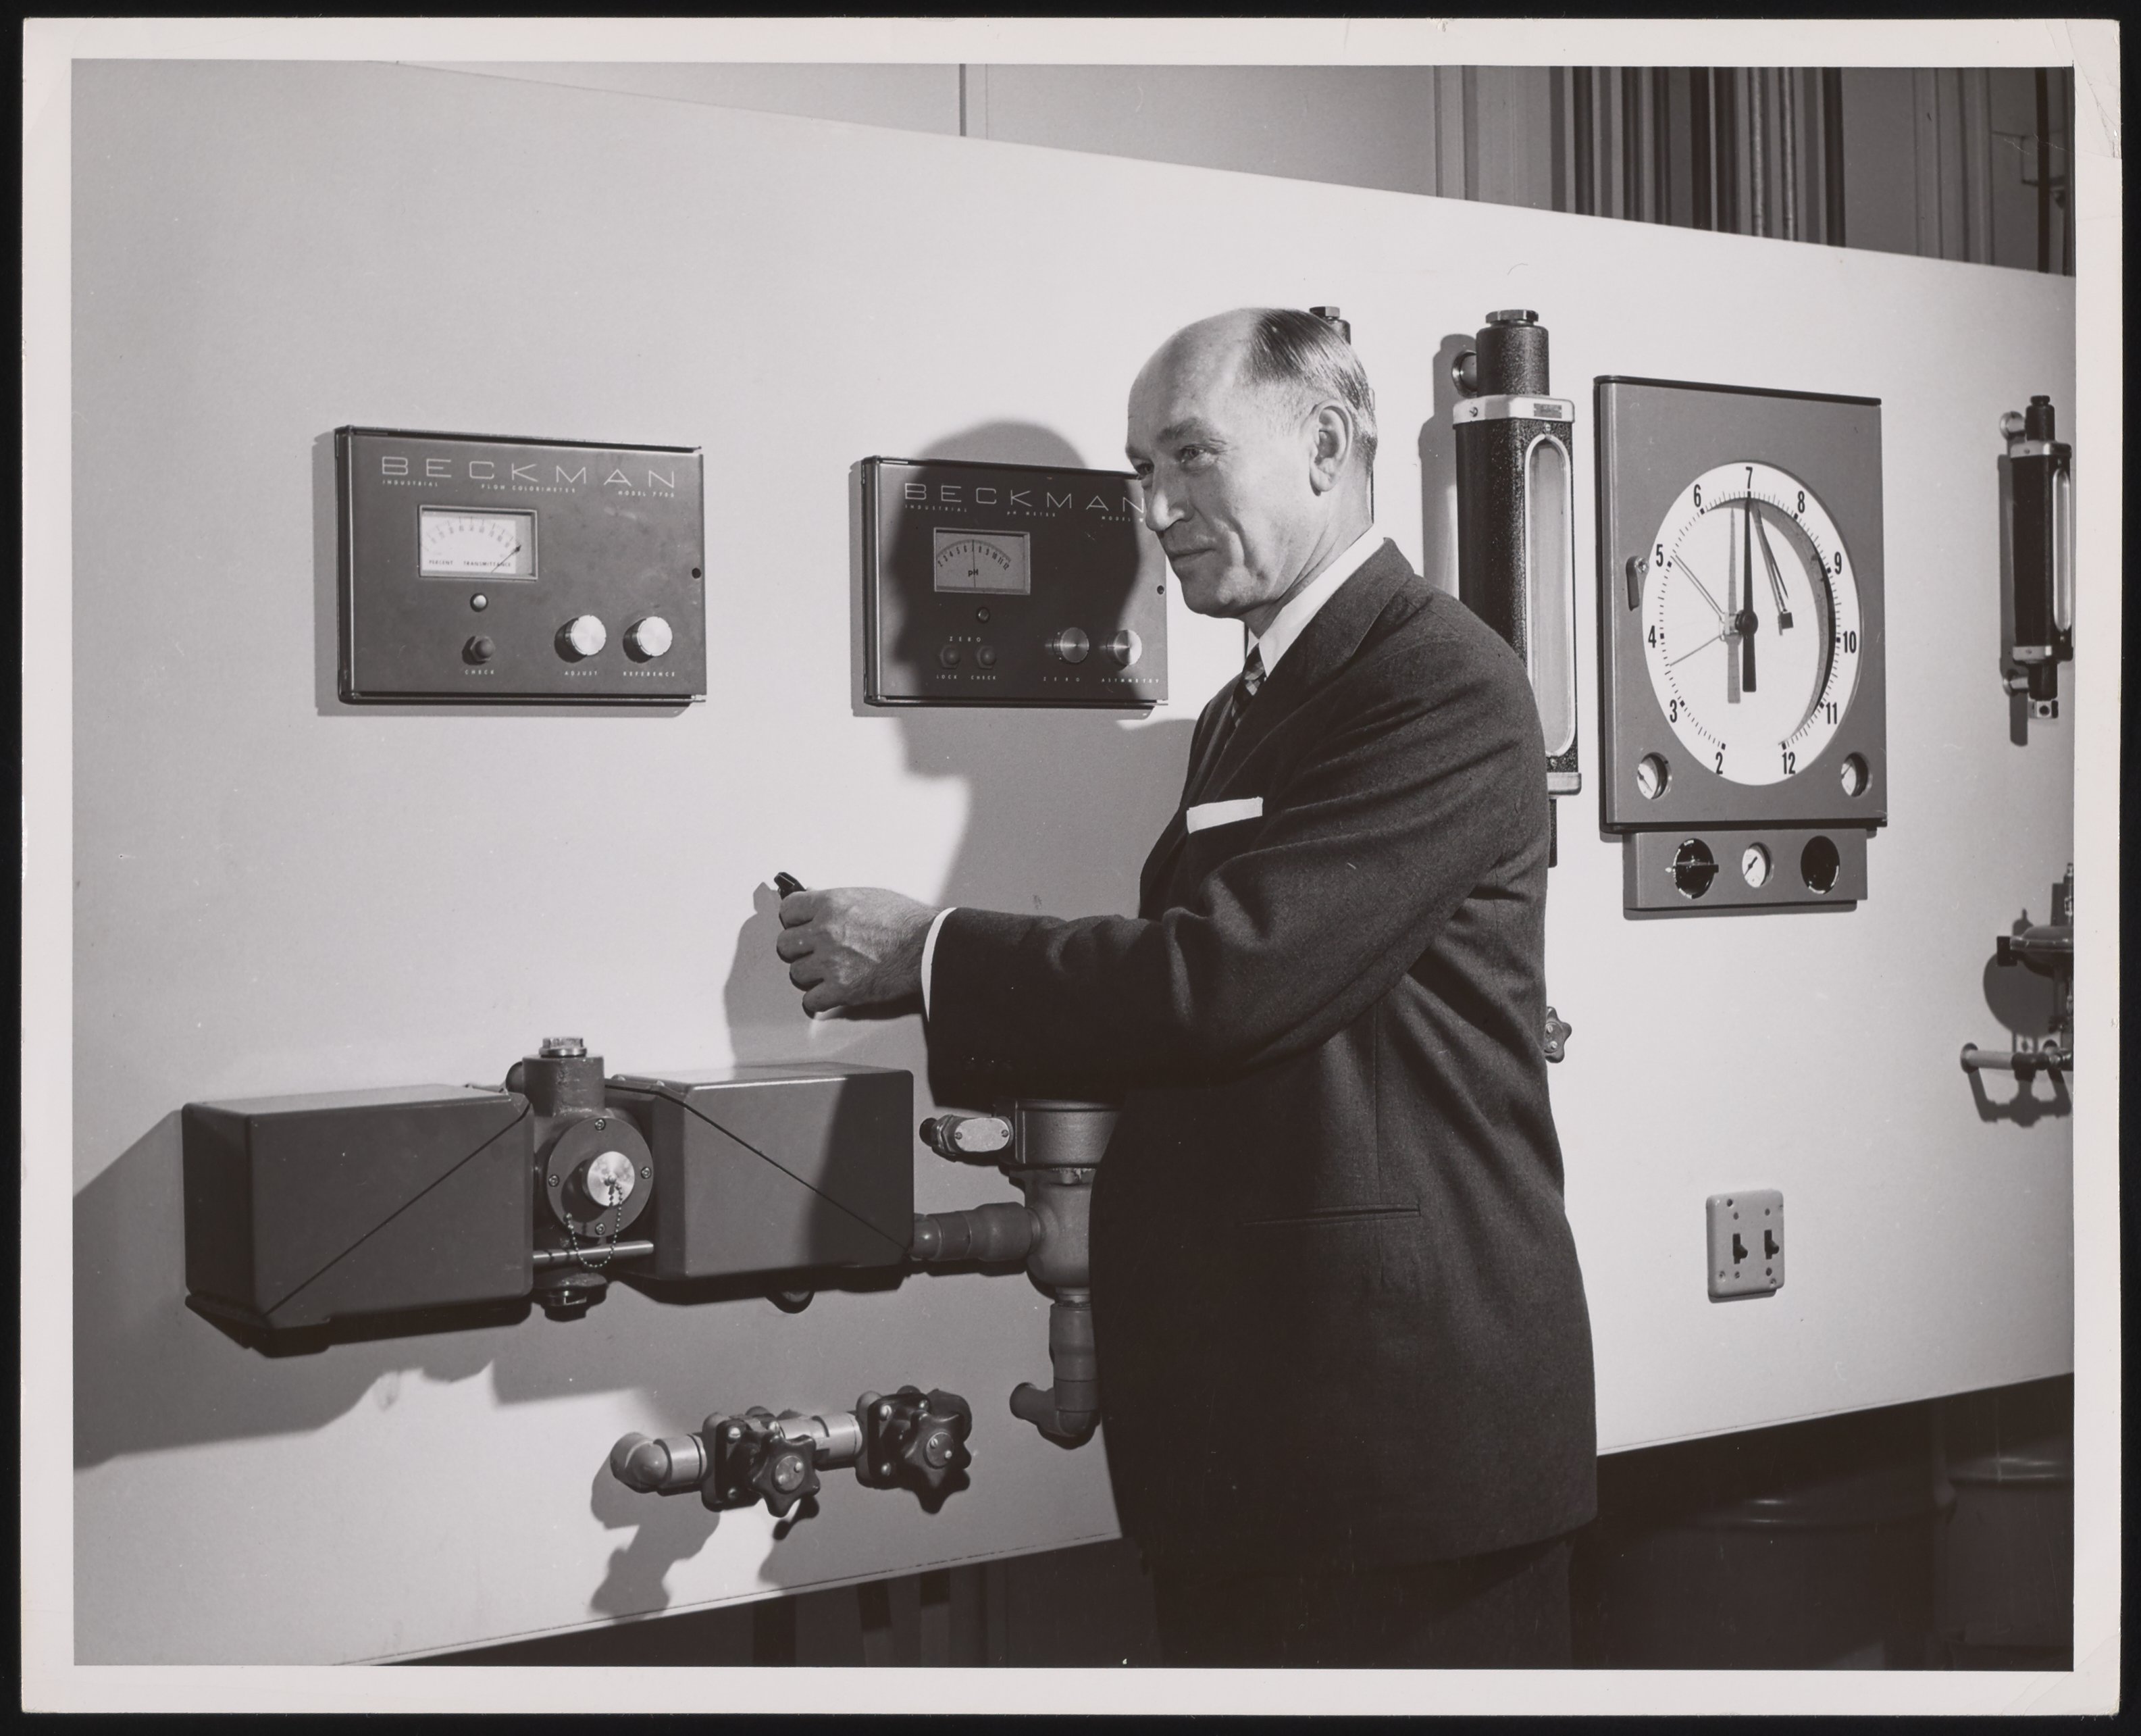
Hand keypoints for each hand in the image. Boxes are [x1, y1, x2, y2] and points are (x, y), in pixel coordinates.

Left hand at [774, 887, 938, 1016]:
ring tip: (827, 972)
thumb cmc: (907, 921)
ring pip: (796, 973)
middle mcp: (825, 932)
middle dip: (798, 949)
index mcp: (830, 904)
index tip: (799, 926)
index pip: (788, 911)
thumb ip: (837, 902)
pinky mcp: (842, 989)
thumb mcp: (869, 896)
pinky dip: (819, 1000)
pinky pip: (811, 1001)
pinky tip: (830, 992)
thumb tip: (816, 903)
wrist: (928, 946)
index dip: (794, 920)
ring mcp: (831, 962)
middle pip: (785, 945)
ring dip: (810, 975)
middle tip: (812, 952)